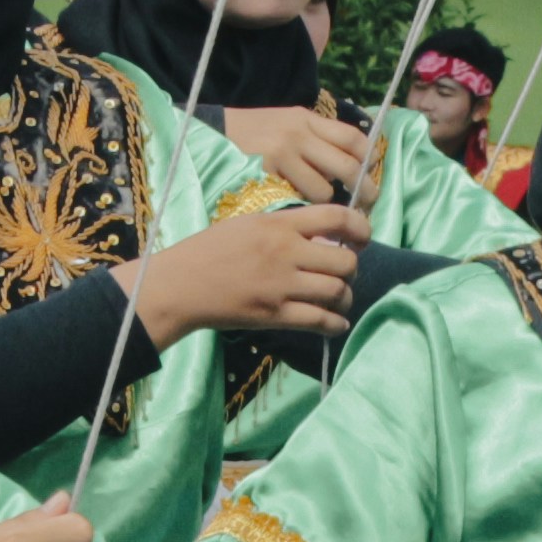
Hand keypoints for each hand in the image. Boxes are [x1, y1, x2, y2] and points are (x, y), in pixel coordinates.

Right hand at [138, 198, 364, 345]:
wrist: (180, 285)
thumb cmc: (209, 251)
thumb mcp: (247, 224)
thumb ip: (284, 228)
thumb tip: (322, 239)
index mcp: (279, 224)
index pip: (336, 217)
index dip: (359, 227)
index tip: (361, 238)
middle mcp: (286, 252)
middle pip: (344, 261)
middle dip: (351, 268)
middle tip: (343, 272)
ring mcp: (282, 286)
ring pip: (337, 292)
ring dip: (345, 297)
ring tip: (339, 299)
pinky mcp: (275, 315)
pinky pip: (320, 321)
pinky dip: (336, 324)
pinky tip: (336, 323)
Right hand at [217, 104, 377, 206]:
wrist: (208, 137)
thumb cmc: (250, 137)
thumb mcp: (285, 125)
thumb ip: (315, 138)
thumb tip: (353, 164)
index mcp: (306, 118)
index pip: (354, 138)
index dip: (370, 160)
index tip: (372, 176)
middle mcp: (298, 132)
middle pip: (349, 166)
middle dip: (364, 191)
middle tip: (367, 208)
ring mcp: (283, 153)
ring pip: (326, 190)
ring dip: (328, 206)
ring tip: (325, 214)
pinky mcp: (267, 174)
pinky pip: (300, 200)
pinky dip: (305, 211)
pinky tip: (300, 214)